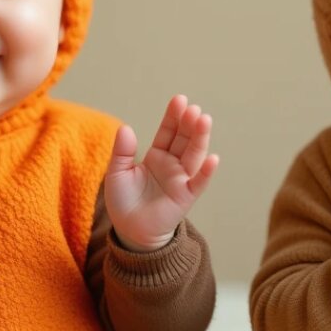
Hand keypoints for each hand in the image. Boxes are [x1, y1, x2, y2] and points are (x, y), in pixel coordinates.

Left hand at [104, 95, 217, 251]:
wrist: (130, 231)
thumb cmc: (123, 201)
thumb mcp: (117, 173)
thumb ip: (122, 152)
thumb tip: (126, 128)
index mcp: (156, 155)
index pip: (168, 131)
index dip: (173, 116)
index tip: (179, 100)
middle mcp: (172, 164)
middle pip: (184, 139)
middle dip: (189, 123)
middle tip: (193, 108)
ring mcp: (181, 179)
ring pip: (193, 155)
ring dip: (200, 139)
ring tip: (204, 120)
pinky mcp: (186, 196)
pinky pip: (198, 183)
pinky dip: (206, 172)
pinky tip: (213, 159)